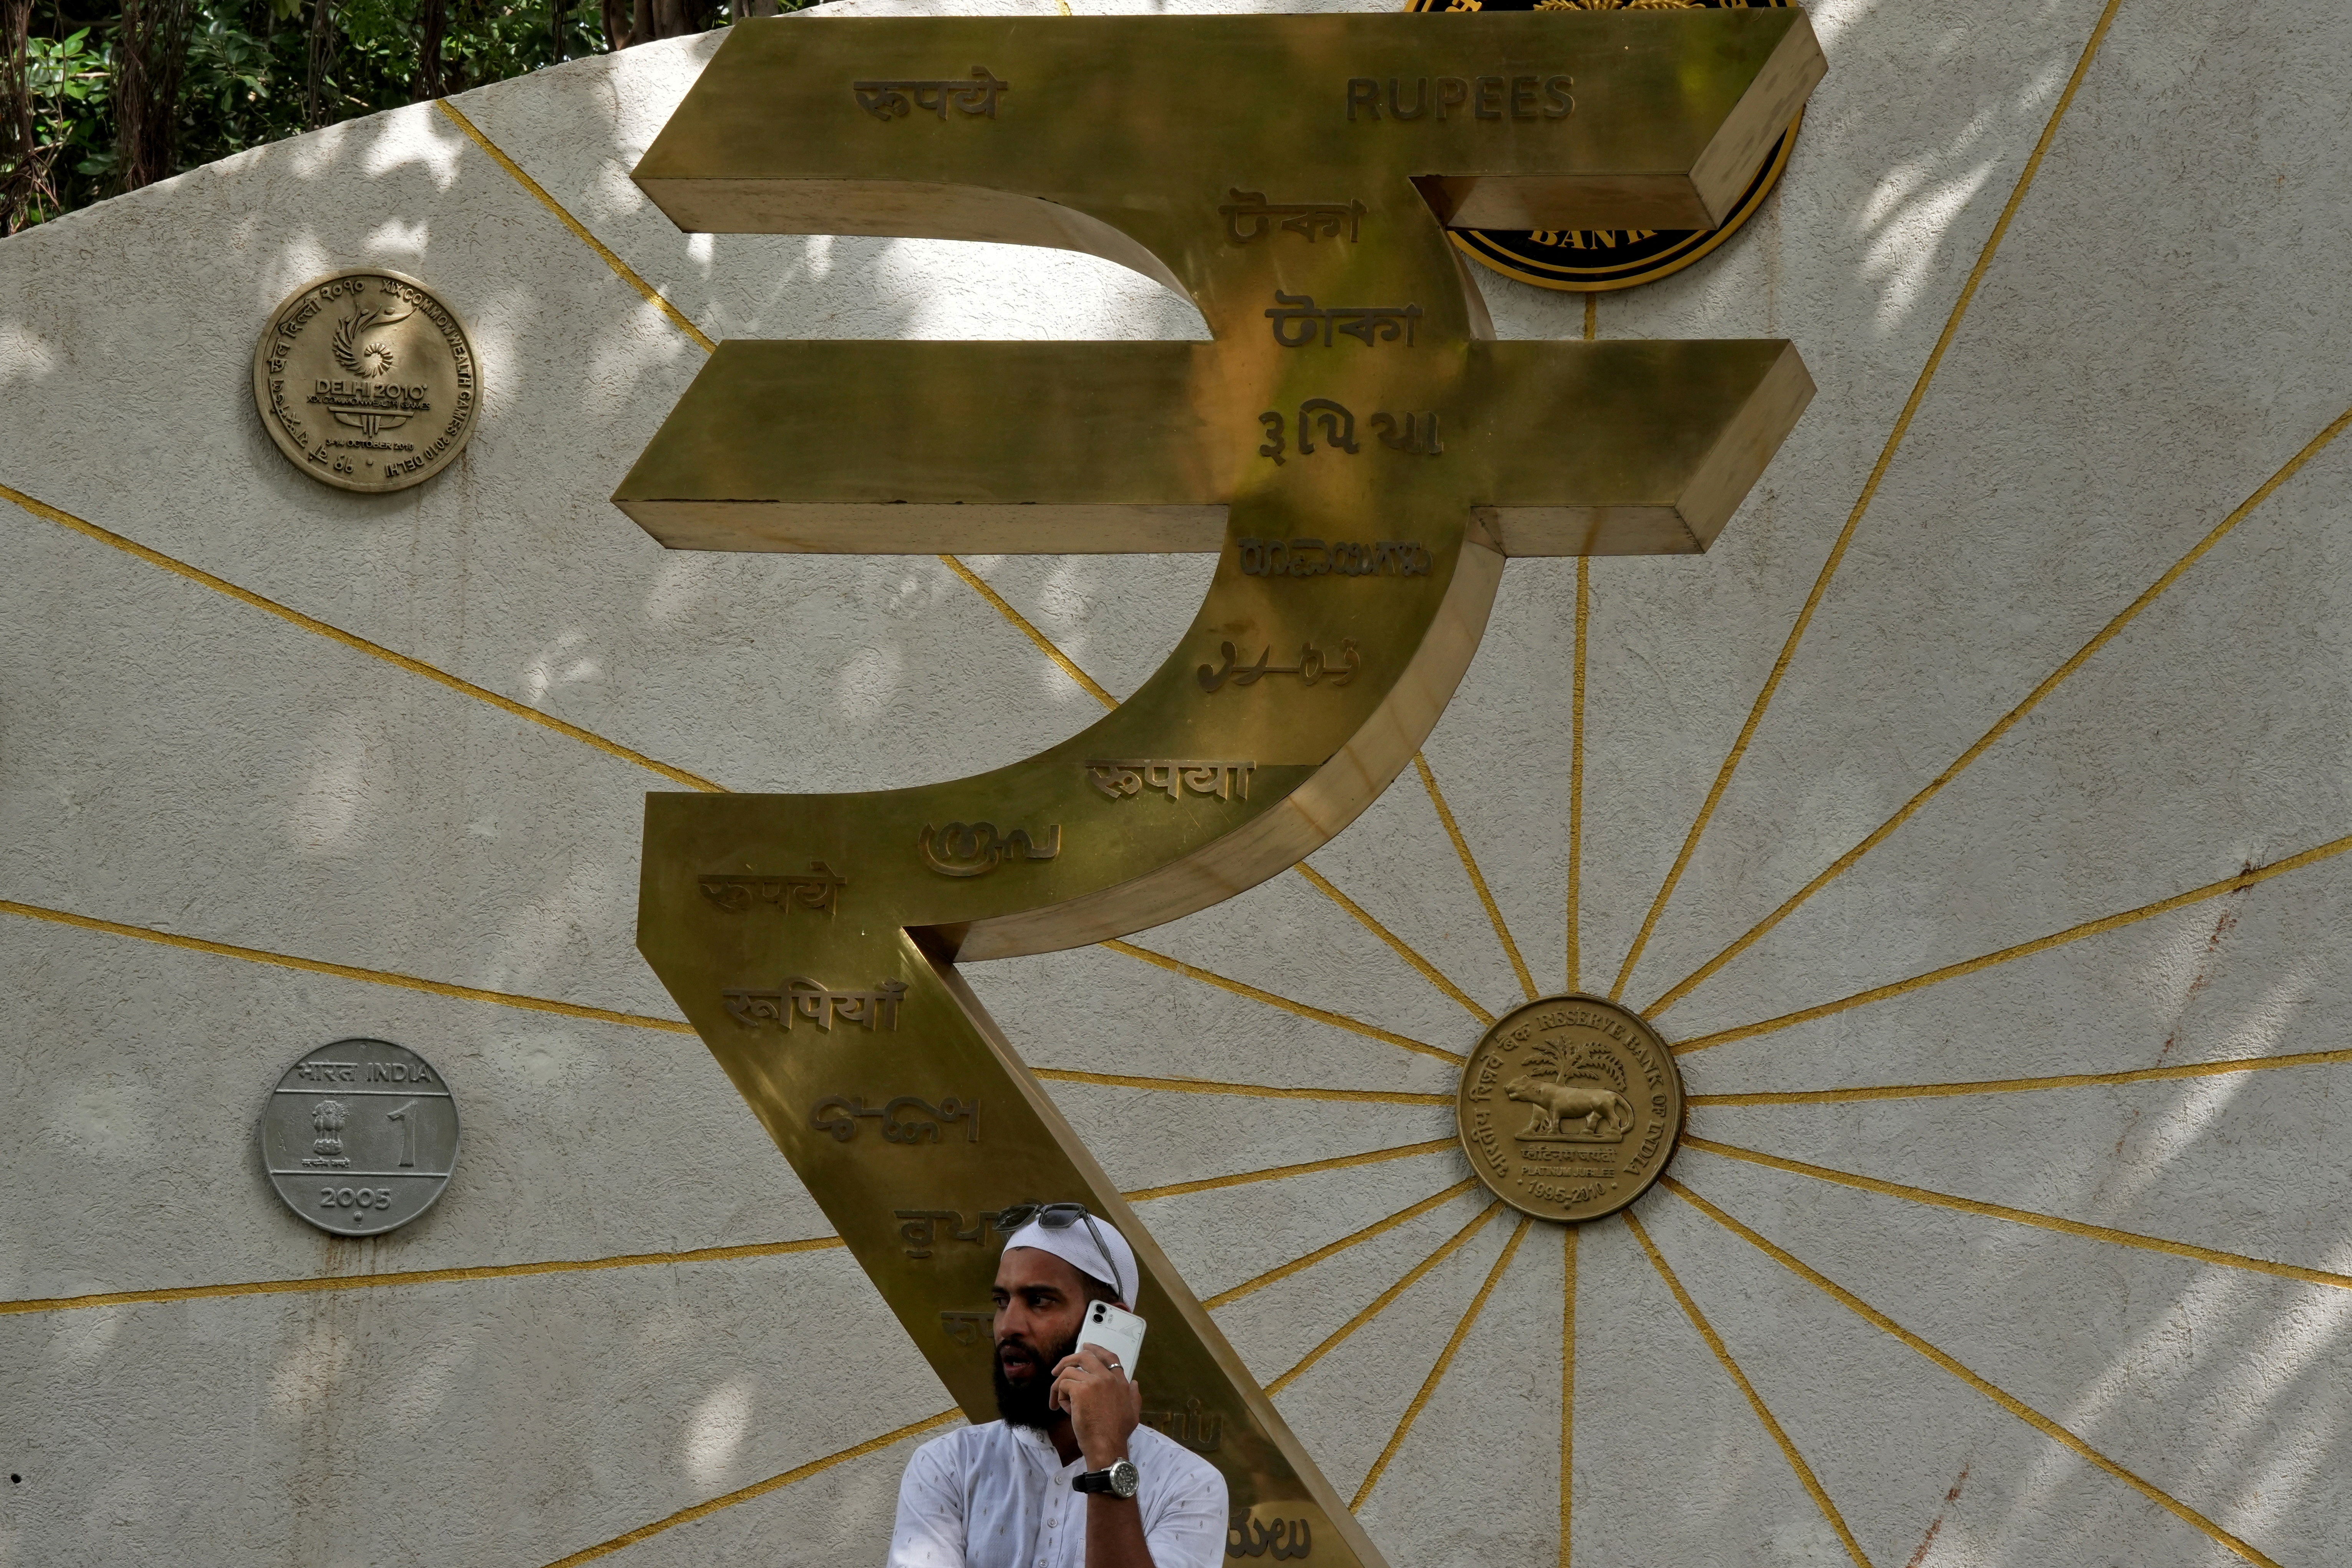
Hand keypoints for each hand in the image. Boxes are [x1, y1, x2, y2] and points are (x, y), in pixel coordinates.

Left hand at [1048, 1343, 1140, 1469]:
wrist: (1107, 1446)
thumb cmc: (1118, 1433)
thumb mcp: (1133, 1413)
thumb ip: (1134, 1395)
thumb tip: (1134, 1382)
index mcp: (1121, 1382)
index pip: (1110, 1357)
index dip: (1096, 1349)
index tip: (1086, 1345)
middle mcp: (1108, 1378)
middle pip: (1085, 1356)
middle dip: (1068, 1359)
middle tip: (1057, 1369)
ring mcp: (1094, 1382)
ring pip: (1069, 1372)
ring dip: (1060, 1386)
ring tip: (1058, 1401)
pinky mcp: (1080, 1391)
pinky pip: (1063, 1385)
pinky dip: (1058, 1396)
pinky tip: (1062, 1409)